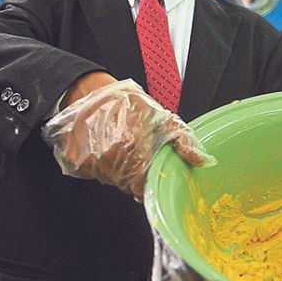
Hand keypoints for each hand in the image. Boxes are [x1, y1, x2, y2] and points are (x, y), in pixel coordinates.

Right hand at [41, 78, 214, 199]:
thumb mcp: (165, 119)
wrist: (91, 92)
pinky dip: (99, 164)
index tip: (150, 172)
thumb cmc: (129, 104)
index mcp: (135, 153)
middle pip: (128, 185)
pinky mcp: (77, 163)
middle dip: (134, 173)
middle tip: (134, 151)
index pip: (145, 188)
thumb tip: (204, 161)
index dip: (149, 182)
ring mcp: (92, 164)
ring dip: (117, 168)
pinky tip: (104, 145)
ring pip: (111, 179)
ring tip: (119, 144)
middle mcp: (112, 162)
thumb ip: (184, 143)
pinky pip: (93, 173)